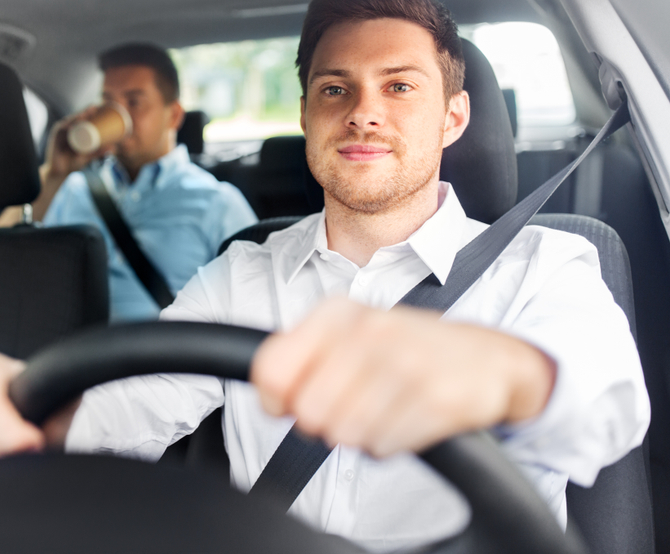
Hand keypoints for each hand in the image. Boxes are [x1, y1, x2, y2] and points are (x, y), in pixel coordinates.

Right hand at [43, 105, 115, 181]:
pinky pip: (62, 129)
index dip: (90, 111)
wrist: (59, 173)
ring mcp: (61, 132)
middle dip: (85, 111)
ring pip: (70, 121)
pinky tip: (73, 124)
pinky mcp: (55, 137)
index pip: (82, 118)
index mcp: (74, 131)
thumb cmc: (73, 163)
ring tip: (88, 113)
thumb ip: (99, 152)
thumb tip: (114, 148)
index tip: (100, 106)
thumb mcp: (88, 157)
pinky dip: (67, 125)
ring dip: (78, 116)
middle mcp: (67, 129)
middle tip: (96, 107)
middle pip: (76, 117)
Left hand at [250, 296, 555, 457]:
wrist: (489, 358)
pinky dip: (389, 444)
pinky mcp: (438, 399)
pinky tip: (406, 418)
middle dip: (322, 423)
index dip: (276, 400)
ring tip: (382, 411)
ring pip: (344, 433)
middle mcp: (369, 332)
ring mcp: (406, 364)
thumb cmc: (406, 349)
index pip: (273, 368)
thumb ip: (300, 360)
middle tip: (349, 410)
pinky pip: (383, 446)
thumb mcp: (348, 335)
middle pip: (308, 411)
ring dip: (359, 436)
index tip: (294, 403)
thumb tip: (272, 401)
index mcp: (338, 314)